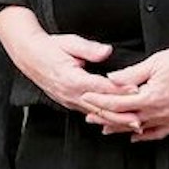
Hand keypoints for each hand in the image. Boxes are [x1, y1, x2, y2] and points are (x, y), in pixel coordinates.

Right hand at [0, 7, 130, 114]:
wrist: (29, 56)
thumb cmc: (50, 48)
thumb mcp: (70, 43)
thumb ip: (89, 49)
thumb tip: (106, 51)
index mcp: (73, 78)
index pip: (101, 87)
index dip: (120, 91)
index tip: (136, 92)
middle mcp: (71, 93)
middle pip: (100, 108)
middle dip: (120, 116)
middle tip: (139, 121)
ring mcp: (69, 100)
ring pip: (95, 114)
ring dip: (114, 121)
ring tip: (131, 125)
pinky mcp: (68, 102)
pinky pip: (88, 112)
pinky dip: (102, 118)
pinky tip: (113, 123)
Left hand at [87, 42, 168, 142]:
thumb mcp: (156, 62)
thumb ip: (132, 74)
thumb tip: (112, 80)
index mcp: (151, 97)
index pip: (118, 103)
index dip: (99, 101)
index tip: (86, 98)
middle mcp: (159, 112)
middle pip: (125, 119)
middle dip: (105, 118)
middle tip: (89, 116)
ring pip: (139, 129)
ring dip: (121, 129)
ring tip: (106, 128)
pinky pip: (159, 133)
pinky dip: (145, 136)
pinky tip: (136, 136)